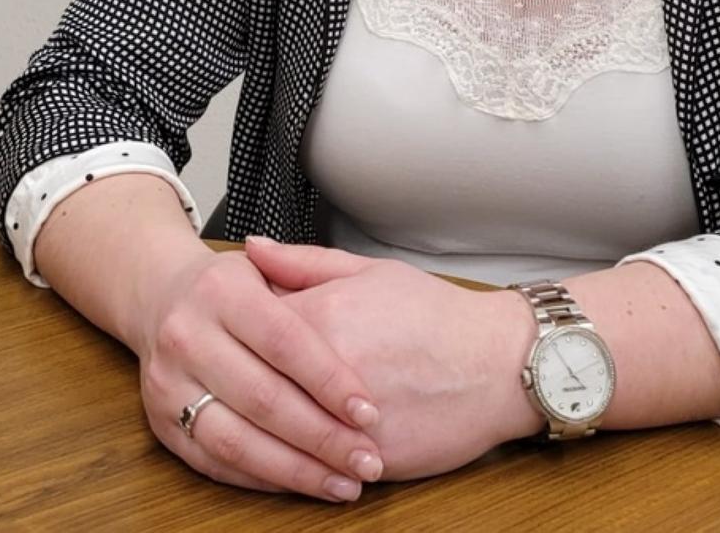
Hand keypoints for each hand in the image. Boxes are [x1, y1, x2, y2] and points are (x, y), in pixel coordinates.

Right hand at [135, 244, 387, 500]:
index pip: (284, 342)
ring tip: (344, 483)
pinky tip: (303, 482)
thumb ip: (309, 269)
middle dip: (322, 437)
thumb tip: (350, 294)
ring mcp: (168, 386)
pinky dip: (264, 479)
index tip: (370, 413)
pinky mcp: (161, 427)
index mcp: (220, 290)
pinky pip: (217, 463)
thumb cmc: (233, 286)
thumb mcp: (269, 263)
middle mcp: (187, 336)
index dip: (329, 381)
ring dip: (297, 470)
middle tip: (368, 460)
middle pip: (263, 399)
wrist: (161, 300)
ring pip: (237, 442)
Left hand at [245, 237, 542, 480]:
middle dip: (231, 391)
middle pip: (252, 388)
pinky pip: (310, 471)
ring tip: (244, 430)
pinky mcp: (365, 460)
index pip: (247, 330)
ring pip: (275, 438)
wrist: (497, 365)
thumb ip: (303, 263)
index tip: (225, 337)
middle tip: (222, 388)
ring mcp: (344, 421)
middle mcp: (327, 371)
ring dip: (255, 437)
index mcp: (323, 316)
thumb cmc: (436, 316)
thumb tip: (253, 250)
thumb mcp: (370, 272)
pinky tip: (282, 462)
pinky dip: (292, 469)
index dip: (231, 335)